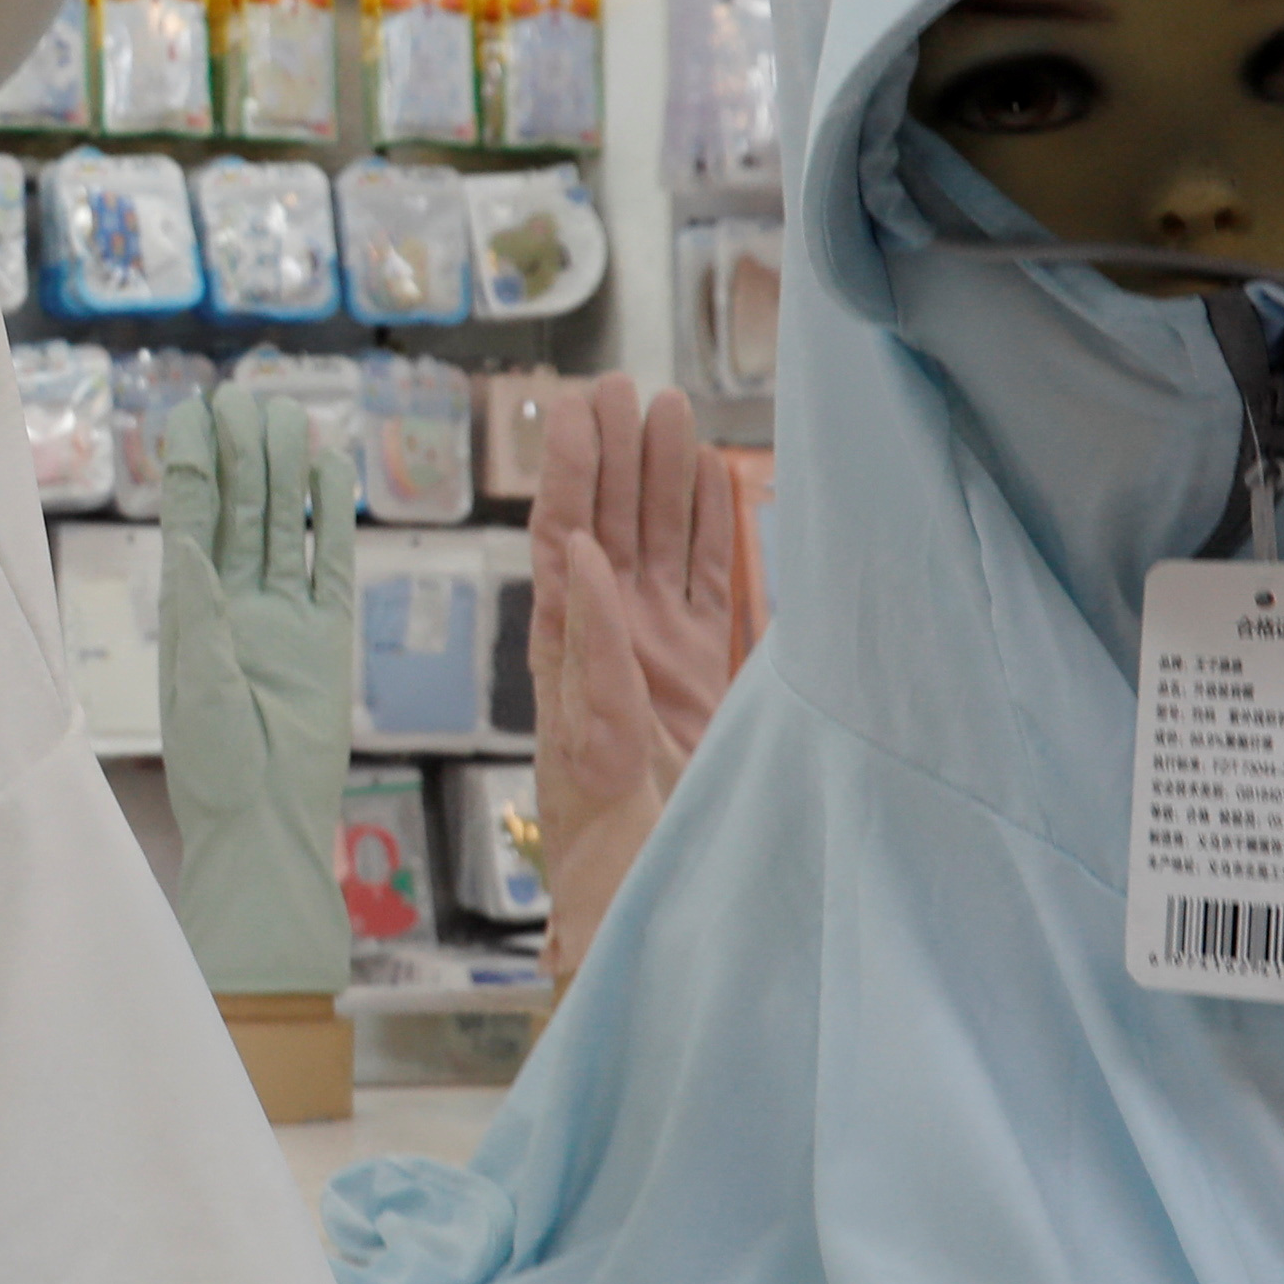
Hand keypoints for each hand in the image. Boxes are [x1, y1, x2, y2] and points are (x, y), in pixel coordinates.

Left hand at [155, 381, 352, 995]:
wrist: (266, 824)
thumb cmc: (216, 768)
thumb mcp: (196, 686)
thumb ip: (199, 614)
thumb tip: (188, 541)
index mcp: (189, 612)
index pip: (191, 521)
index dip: (193, 467)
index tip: (192, 410)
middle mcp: (235, 606)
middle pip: (240, 512)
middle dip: (242, 455)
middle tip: (245, 396)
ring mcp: (284, 618)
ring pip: (286, 528)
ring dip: (285, 474)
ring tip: (289, 415)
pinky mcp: (328, 638)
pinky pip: (332, 566)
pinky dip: (332, 519)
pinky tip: (330, 470)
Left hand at [524, 371, 750, 990]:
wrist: (654, 895)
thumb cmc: (610, 837)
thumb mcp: (597, 739)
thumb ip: (591, 649)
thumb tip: (578, 556)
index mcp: (571, 647)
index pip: (564, 537)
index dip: (568, 470)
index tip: (574, 406)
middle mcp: (614, 638)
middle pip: (613, 524)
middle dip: (617, 454)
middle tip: (626, 387)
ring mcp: (664, 651)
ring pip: (666, 545)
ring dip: (665, 480)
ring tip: (671, 412)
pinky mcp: (710, 672)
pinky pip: (715, 587)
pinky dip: (718, 534)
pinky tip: (719, 484)